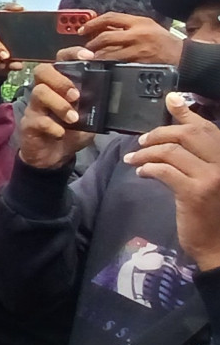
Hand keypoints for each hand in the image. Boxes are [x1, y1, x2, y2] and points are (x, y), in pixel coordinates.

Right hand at [17, 63, 94, 169]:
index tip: (89, 56)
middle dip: (61, 80)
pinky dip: (53, 127)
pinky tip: (61, 133)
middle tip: (77, 96)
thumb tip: (111, 95)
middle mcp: (45, 91)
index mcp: (61, 85)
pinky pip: (38, 119)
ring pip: (39, 92)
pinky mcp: (29, 123)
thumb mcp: (89, 117)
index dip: (72, 54)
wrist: (54, 156)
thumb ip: (95, 105)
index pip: (61, 60)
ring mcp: (35, 107)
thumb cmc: (71, 131)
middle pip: (43, 71)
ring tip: (73, 119)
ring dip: (59, 105)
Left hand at [80, 12, 183, 64]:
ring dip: (96, 57)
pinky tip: (102, 66)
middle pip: (105, 37)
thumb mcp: (147, 26)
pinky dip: (107, 65)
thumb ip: (126, 26)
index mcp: (139, 21)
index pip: (110, 17)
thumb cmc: (162, 41)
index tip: (82, 30)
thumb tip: (101, 28)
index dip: (92, 23)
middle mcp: (138, 34)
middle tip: (85, 48)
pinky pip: (118, 64)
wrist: (183, 57)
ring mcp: (138, 49)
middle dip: (91, 44)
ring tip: (90, 58)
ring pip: (109, 53)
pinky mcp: (139, 63)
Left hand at [125, 93, 219, 270]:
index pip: (207, 127)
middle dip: (159, 133)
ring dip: (146, 152)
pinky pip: (165, 170)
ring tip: (133, 159)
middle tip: (141, 141)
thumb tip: (175, 129)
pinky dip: (148, 167)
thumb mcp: (209, 178)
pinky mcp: (195, 192)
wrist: (219, 244)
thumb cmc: (213, 209)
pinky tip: (141, 172)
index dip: (186, 112)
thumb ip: (196, 154)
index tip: (169, 100)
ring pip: (172, 151)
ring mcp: (212, 177)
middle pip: (187, 134)